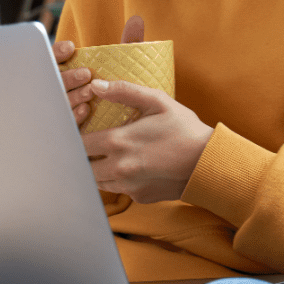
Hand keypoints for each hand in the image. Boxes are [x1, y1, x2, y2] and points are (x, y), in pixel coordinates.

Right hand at [55, 15, 146, 125]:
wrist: (131, 127)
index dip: (57, 53)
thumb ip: (129, 44)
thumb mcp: (125, 67)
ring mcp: (63, 112)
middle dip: (67, 76)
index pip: (53, 59)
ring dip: (71, 96)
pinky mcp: (69, 131)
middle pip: (54, 82)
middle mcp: (62, 91)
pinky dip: (73, 116)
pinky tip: (85, 111)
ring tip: (89, 92)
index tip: (70, 47)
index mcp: (69, 72)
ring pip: (59, 103)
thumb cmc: (124, 92)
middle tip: (86, 74)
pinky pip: (64, 125)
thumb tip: (137, 20)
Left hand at [81, 79, 213, 204]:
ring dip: (98, 169)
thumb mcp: (157, 101)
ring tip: (110, 156)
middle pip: (82, 166)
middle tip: (92, 145)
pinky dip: (118, 180)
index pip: (78, 143)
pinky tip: (131, 167)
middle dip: (84, 156)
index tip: (79, 131)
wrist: (208, 162)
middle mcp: (118, 168)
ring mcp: (128, 186)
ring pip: (97, 181)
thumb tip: (96, 86)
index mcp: (118, 142)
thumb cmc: (184, 128)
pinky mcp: (138, 197)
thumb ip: (124, 91)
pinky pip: (118, 189)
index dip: (75, 137)